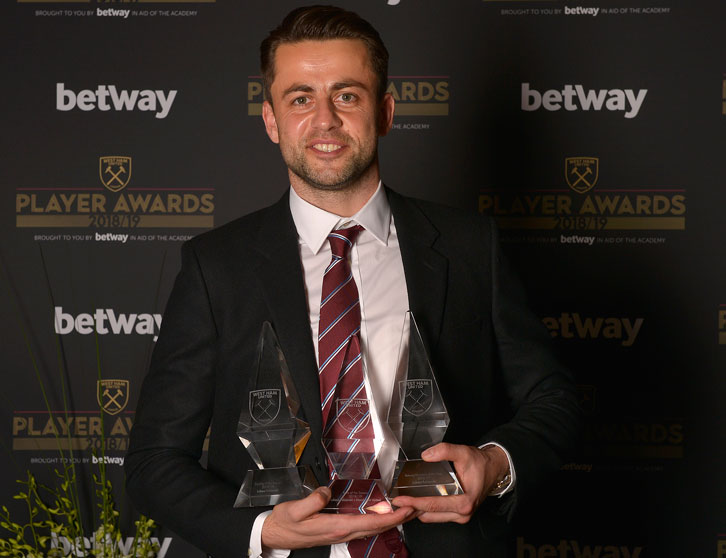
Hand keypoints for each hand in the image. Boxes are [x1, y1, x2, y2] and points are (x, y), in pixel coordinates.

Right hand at [261, 486, 414, 549]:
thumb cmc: (285, 523)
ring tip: (404, 511)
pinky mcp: (337, 530)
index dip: (390, 517)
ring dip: (390, 521)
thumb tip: (328, 491)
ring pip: (371, 529)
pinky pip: (363, 527)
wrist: (275, 535)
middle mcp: (342, 531)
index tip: (405, 510)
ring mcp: (340, 533)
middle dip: (398, 519)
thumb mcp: (295, 510)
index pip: (370, 522)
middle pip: (376, 527)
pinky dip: (377, 521)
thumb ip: (313, 501)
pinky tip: (381, 515)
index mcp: (336, 526)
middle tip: (414, 508)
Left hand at [391, 443, 509, 523]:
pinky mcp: (458, 515)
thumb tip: (426, 455)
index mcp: (464, 502)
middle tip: (395, 500)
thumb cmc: (480, 464)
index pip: (432, 505)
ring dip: (417, 511)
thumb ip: (445, 451)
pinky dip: (425, 510)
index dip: (414, 502)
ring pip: (432, 518)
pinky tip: (416, 501)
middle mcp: (462, 513)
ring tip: (403, 500)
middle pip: (429, 515)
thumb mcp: (463, 452)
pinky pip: (437, 516)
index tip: (399, 499)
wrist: (493, 469)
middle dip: (411, 509)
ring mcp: (460, 516)